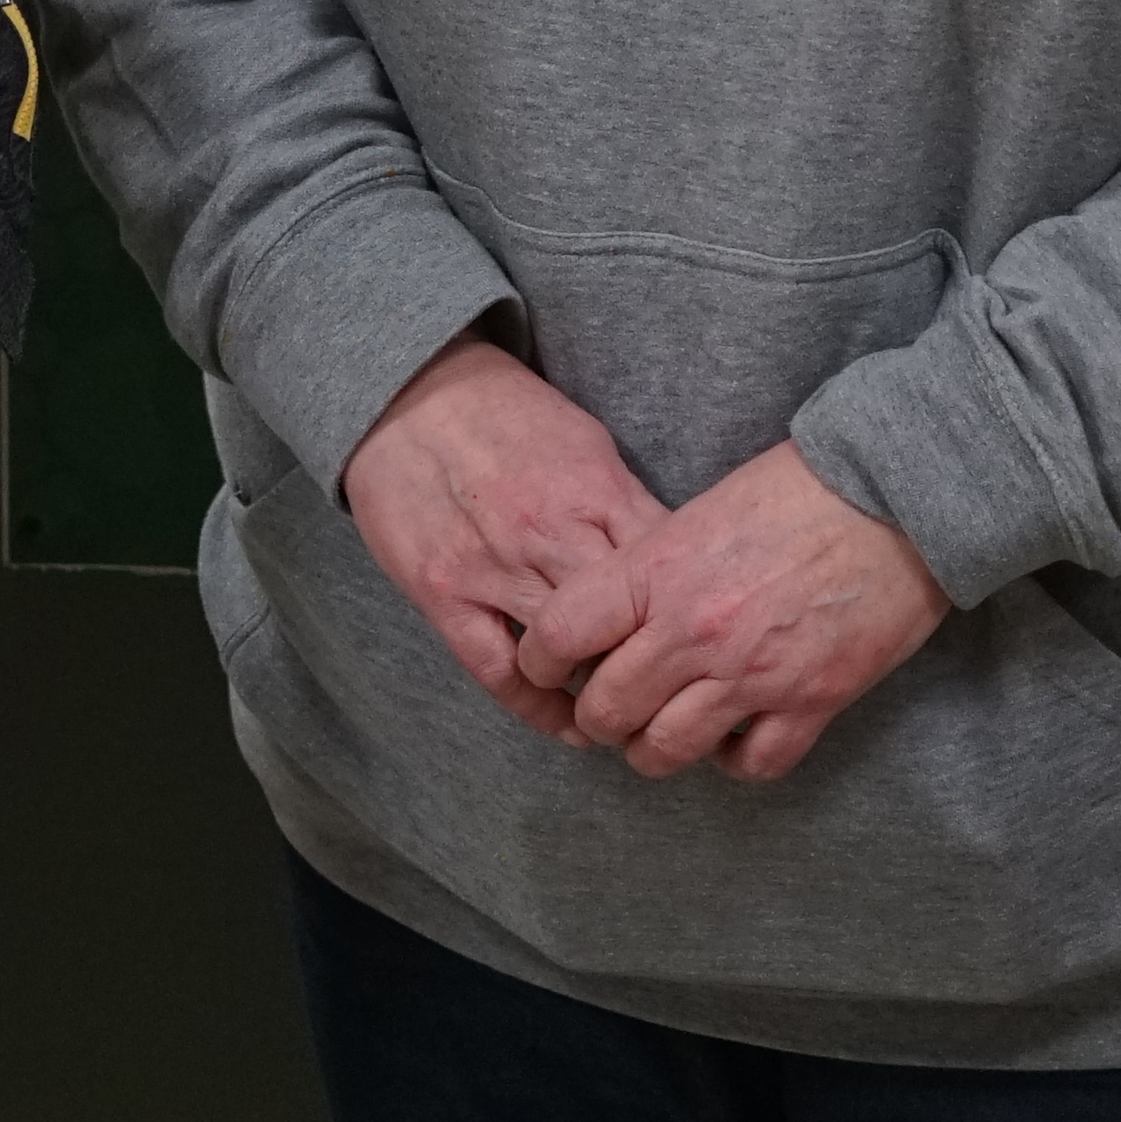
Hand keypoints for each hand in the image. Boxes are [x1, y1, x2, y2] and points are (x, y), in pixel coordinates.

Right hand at [338, 336, 664, 740]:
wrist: (410, 395)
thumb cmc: (507, 416)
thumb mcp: (587, 442)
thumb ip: (626, 502)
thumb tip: (677, 556)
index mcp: (595, 491)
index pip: (664, 570)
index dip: (693, 614)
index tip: (711, 644)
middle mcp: (550, 533)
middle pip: (624, 621)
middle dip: (656, 660)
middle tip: (681, 691)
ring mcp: (494, 568)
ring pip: (566, 652)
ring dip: (604, 689)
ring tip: (633, 713)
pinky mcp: (444, 594)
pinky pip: (497, 670)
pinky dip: (538, 708)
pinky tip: (569, 726)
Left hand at [518, 442, 947, 780]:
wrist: (897, 495)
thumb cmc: (802, 487)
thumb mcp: (703, 510)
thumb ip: (654, 569)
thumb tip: (620, 615)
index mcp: (658, 571)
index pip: (559, 637)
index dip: (541, 662)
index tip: (551, 668)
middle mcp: (694, 630)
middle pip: (606, 711)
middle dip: (600, 719)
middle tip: (614, 709)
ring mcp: (753, 673)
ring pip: (666, 752)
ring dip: (657, 749)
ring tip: (666, 731)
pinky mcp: (812, 700)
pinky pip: (751, 765)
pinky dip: (737, 760)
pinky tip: (739, 736)